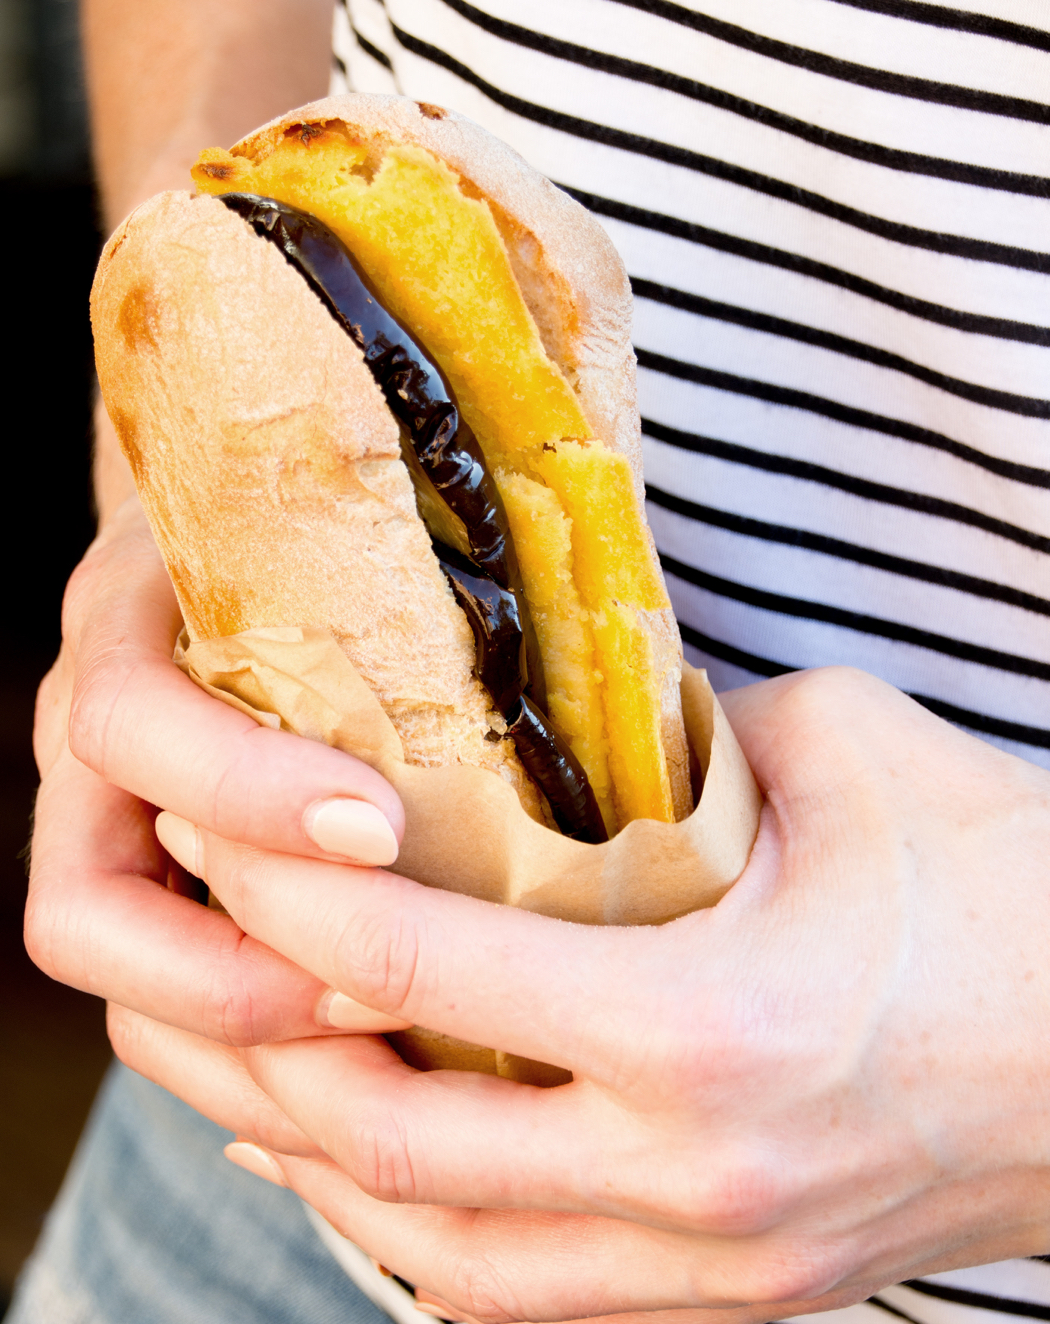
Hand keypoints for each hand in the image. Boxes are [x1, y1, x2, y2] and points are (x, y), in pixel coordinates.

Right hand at [26, 497, 408, 1091]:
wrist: (235, 545)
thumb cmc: (293, 536)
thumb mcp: (319, 528)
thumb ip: (377, 582)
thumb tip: (572, 636)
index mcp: (120, 636)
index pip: (125, 725)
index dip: (242, 793)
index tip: (380, 828)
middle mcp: (87, 762)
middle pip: (82, 917)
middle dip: (233, 975)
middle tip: (383, 990)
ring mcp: (111, 851)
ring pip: (128, 1002)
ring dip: (258, 1050)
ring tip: (395, 1042)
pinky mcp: (165, 917)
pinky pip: (180, 1029)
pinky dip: (270, 1072)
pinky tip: (376, 1063)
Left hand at [112, 667, 1049, 1322]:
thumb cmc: (1004, 881)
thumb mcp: (846, 754)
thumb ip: (688, 737)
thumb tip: (576, 719)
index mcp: (705, 1023)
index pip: (418, 968)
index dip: (287, 897)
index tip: (215, 829)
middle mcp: (685, 1171)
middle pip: (388, 1137)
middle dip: (250, 1044)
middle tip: (190, 951)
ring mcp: (706, 1261)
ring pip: (434, 1250)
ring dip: (314, 1162)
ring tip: (238, 1075)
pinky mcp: (730, 1295)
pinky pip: (517, 1298)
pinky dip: (415, 1235)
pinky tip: (369, 1169)